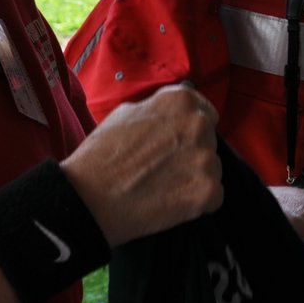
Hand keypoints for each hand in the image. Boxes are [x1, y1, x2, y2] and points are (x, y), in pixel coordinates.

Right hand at [61, 84, 222, 246]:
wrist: (90, 197)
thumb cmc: (103, 154)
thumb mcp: (128, 112)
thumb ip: (160, 110)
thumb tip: (175, 115)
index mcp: (182, 100)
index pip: (204, 111)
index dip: (188, 129)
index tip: (176, 141)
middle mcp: (199, 125)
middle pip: (209, 140)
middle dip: (192, 152)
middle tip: (164, 166)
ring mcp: (206, 159)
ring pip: (211, 168)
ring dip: (195, 177)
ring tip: (163, 185)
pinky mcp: (208, 191)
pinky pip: (213, 195)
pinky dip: (196, 202)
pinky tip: (170, 201)